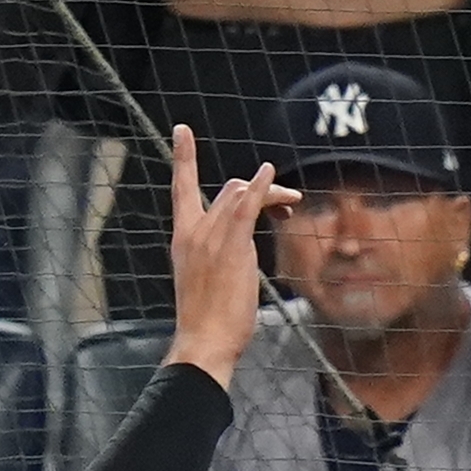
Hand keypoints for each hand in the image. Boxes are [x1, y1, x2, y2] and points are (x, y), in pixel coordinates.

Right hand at [162, 126, 299, 388]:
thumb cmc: (206, 320)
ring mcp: (211, 236)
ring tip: (291, 204)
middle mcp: (194, 231)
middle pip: (227, 189)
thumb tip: (236, 253)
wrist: (202, 341)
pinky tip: (272, 176)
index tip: (182, 130)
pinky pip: (248, 205)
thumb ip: (217, 257)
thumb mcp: (205, 280)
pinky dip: (263, 187)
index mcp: (183, 238)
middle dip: (256, 189)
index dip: (183, 157)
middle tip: (285, 205)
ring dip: (271, 194)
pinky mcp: (231, 244)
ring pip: (241, 194)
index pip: (179, 188)